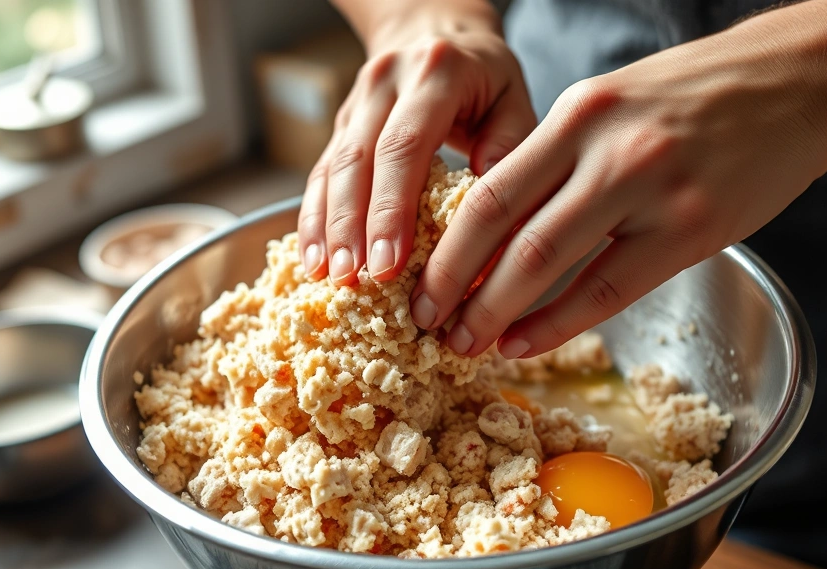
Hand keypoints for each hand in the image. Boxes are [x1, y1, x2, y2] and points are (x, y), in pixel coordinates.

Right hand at [297, 0, 536, 284]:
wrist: (439, 31)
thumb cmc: (486, 80)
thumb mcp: (514, 100)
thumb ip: (510, 148)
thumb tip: (490, 211)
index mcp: (436, 72)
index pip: (406, 143)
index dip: (392, 205)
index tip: (390, 260)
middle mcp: (386, 81)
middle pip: (359, 158)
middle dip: (354, 225)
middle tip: (355, 279)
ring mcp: (356, 102)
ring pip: (332, 167)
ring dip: (328, 227)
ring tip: (330, 277)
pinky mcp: (340, 125)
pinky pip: (319, 173)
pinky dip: (313, 218)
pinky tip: (312, 259)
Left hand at [412, 0, 826, 358]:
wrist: (799, 81)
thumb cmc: (697, 96)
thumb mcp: (613, 104)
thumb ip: (559, 157)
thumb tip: (499, 227)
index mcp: (577, 114)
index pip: (489, 189)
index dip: (446, 246)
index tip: (419, 283)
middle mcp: (606, 150)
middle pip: (504, 229)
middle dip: (454, 284)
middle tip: (425, 323)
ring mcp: (651, 190)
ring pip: (548, 263)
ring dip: (497, 312)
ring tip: (467, 344)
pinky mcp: (694, 229)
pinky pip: (609, 289)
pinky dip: (558, 324)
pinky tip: (525, 344)